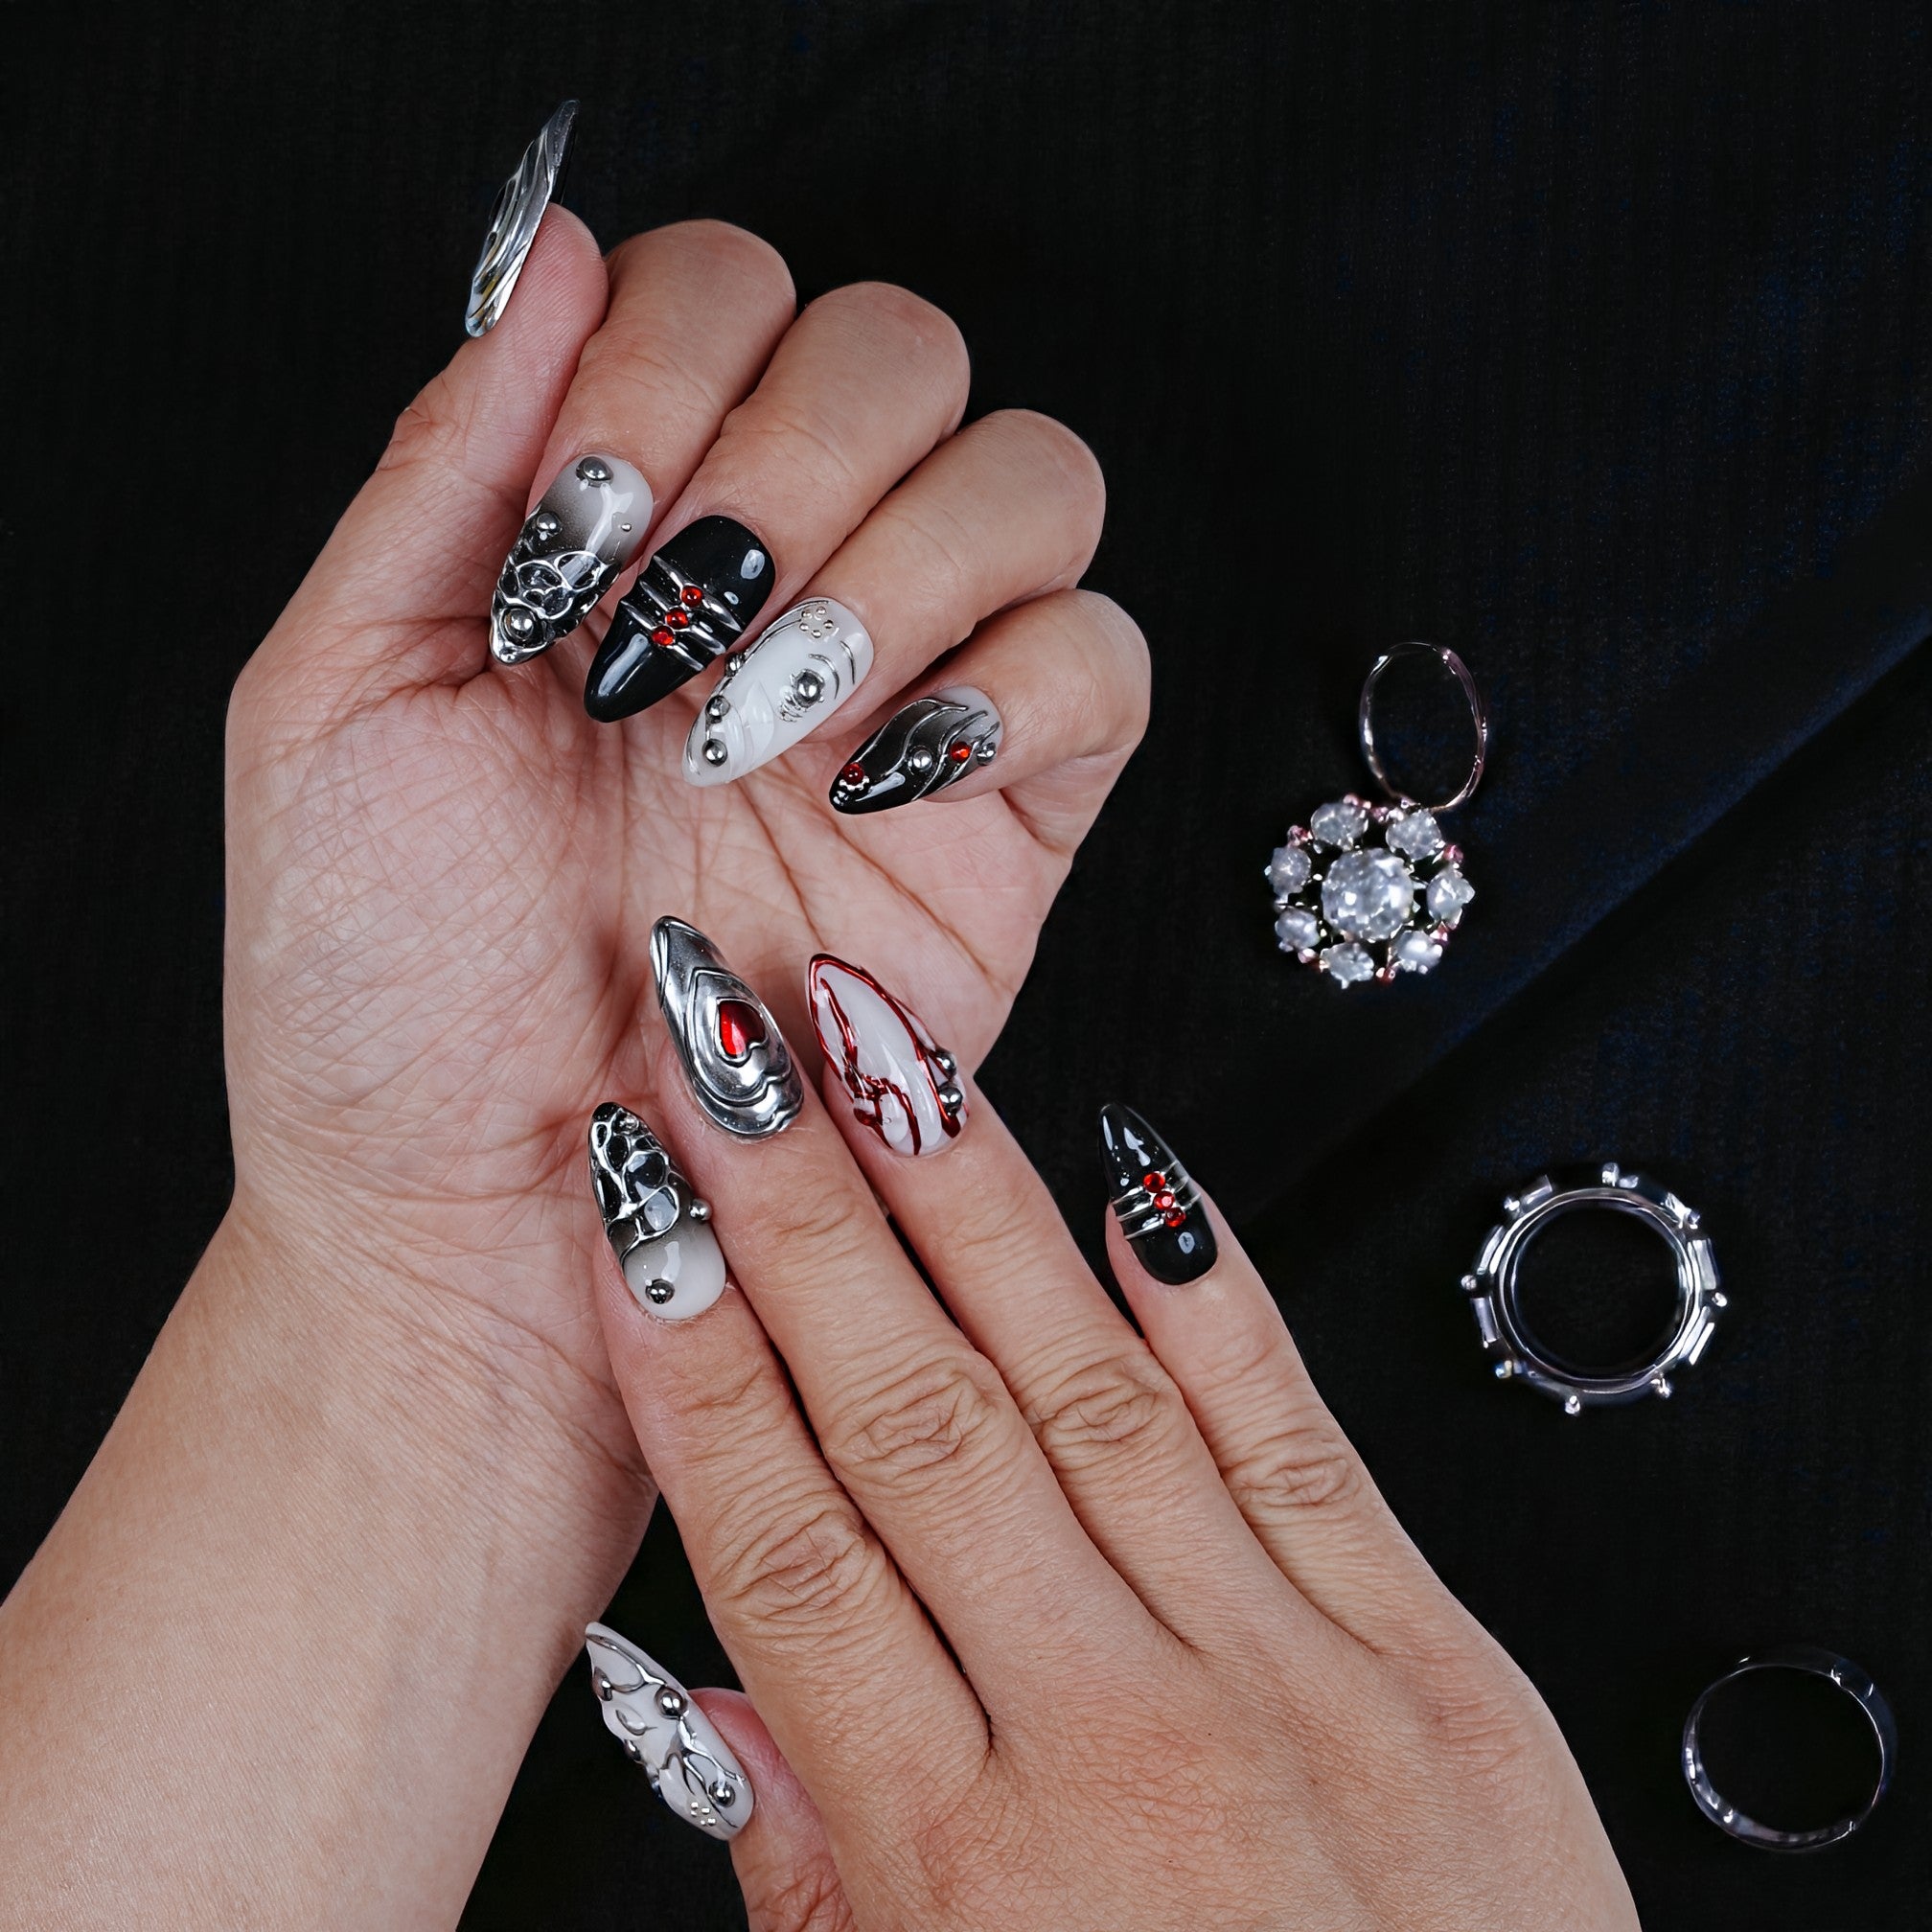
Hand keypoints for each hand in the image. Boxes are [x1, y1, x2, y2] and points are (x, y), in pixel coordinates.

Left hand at [223, 210, 1142, 1469]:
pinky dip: (1014, 685)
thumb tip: (552, 255)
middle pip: (903, 350)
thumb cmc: (385, 987)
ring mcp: (909, 696)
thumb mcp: (337, 698)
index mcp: (620, 532)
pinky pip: (1105, 665)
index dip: (671, 368)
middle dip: (788, 463)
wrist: (483, 1217)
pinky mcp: (1010, 824)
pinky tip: (868, 778)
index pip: (728, 295)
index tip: (575, 542)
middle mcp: (780, 588)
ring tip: (762, 726)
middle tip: (675, 637)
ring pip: (1034, 476)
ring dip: (901, 563)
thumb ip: (447, 465)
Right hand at [585, 975, 1637, 1927]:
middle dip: (797, 1217)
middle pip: (915, 1424)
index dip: (694, 1362)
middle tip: (722, 1058)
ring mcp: (1286, 1670)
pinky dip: (1208, 1286)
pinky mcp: (1426, 1646)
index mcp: (973, 1866)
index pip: (790, 1548)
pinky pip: (1293, 1427)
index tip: (635, 1218)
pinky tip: (1133, 1170)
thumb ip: (814, 1885)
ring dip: (963, 1200)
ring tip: (880, 1053)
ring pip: (1084, 1386)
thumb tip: (690, 1700)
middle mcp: (1122, 1736)